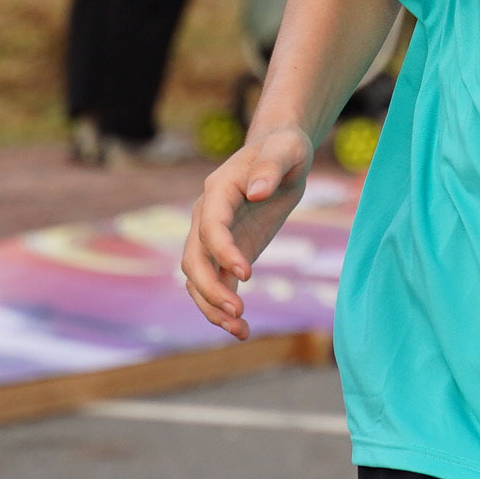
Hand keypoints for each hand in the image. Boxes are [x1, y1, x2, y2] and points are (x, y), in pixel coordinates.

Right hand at [181, 125, 312, 339]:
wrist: (281, 157)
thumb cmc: (284, 148)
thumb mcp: (287, 149)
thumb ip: (271, 166)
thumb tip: (257, 191)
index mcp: (218, 191)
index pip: (210, 225)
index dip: (223, 250)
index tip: (247, 273)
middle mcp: (206, 217)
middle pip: (193, 259)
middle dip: (210, 288)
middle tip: (238, 309)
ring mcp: (213, 239)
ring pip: (197, 280)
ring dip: (211, 307)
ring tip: (239, 329)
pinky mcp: (227, 256)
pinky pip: (216, 286)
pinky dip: (223, 309)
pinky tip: (243, 330)